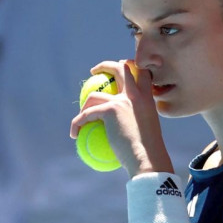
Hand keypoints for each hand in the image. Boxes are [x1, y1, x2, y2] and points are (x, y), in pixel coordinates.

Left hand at [70, 59, 172, 176]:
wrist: (147, 157)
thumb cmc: (148, 153)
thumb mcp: (148, 132)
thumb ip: (138, 122)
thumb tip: (124, 129)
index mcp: (147, 98)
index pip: (142, 72)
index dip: (131, 66)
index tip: (122, 67)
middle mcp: (136, 94)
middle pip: (120, 68)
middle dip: (105, 65)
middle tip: (94, 72)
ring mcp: (123, 100)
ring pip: (95, 95)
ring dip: (84, 106)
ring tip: (80, 115)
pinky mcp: (110, 110)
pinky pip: (86, 114)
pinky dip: (77, 123)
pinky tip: (74, 134)